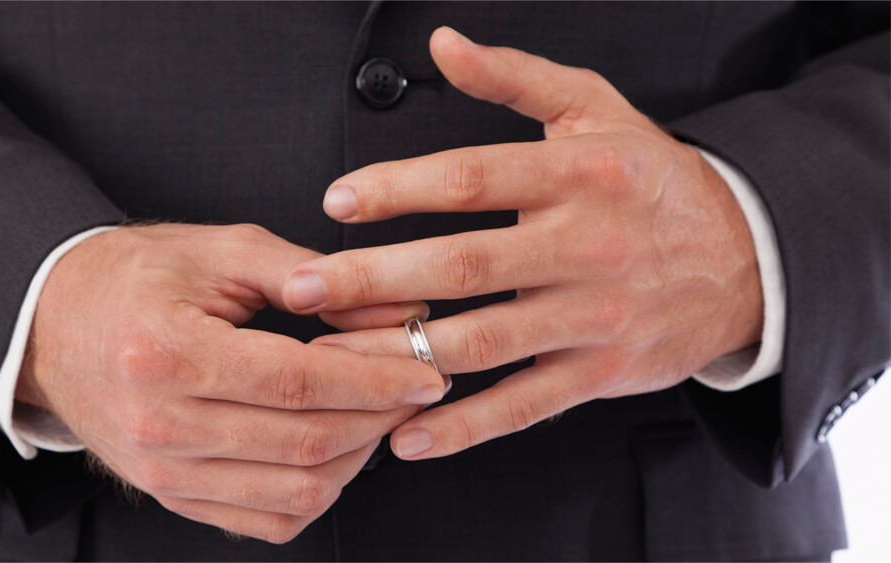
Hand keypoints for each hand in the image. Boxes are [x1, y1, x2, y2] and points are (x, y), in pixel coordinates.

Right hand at [18, 223, 445, 542]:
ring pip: (296, 491)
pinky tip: (336, 451)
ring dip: (358, 458)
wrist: (51, 324)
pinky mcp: (172, 495)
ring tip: (380, 415)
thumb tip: (397, 307)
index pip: (299, 382)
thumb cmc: (135, 277)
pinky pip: (266, 521)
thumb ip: (311, 275)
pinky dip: (316, 492)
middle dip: (381, 417)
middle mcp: (161, 424)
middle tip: (418, 388)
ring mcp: (163, 472)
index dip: (376, 380)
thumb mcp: (220, 253)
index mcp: (169, 353)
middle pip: (305, 442)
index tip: (427, 372)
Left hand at [282, 28, 762, 460]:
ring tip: (332, 357)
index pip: (472, 178)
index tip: (337, 203)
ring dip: (402, 352)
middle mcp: (588, 246)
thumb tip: (445, 44)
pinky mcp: (601, 372)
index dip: (398, 190)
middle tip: (305, 288)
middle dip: (373, 278)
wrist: (746, 258)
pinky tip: (407, 434)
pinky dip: (464, 426)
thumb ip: (517, 77)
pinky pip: (524, 405)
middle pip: (464, 265)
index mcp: (580, 174)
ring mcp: (595, 316)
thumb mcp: (597, 110)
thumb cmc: (653, 181)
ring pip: (484, 340)